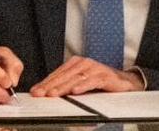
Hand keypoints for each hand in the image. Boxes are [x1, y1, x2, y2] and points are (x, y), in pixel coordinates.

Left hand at [29, 56, 143, 96]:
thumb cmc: (99, 82)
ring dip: (63, 87)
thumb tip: (47, 92)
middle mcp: (84, 63)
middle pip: (64, 75)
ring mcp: (94, 68)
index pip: (57, 73)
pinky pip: (92, 81)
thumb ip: (66, 85)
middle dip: (50, 86)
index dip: (45, 82)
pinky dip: (83, 86)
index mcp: (76, 63)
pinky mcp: (105, 76)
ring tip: (53, 94)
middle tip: (39, 94)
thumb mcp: (80, 83)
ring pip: (75, 78)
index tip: (35, 91)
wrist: (123, 82)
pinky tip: (75, 92)